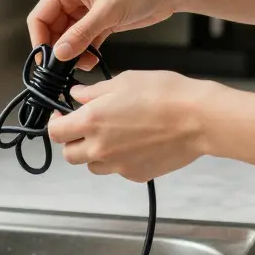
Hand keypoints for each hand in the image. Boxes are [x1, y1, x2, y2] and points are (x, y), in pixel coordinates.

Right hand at [27, 0, 183, 69]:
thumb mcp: (107, 11)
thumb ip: (81, 33)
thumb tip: (59, 53)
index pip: (40, 16)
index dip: (39, 39)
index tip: (46, 60)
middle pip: (52, 29)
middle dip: (58, 49)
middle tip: (64, 69)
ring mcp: (86, 11)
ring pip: (68, 37)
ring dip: (73, 53)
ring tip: (84, 64)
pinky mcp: (101, 21)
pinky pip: (84, 40)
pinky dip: (85, 52)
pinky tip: (91, 61)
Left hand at [48, 70, 214, 182]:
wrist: (198, 119)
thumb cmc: (165, 95)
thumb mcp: (124, 81)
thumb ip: (94, 91)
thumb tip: (77, 95)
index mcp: (91, 122)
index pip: (55, 132)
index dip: (56, 123)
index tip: (63, 115)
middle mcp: (100, 148)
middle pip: (69, 154)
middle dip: (73, 140)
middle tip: (87, 126)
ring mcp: (118, 165)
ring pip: (92, 165)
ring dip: (94, 152)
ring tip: (113, 134)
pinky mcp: (136, 174)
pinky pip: (118, 170)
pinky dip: (120, 159)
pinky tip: (136, 142)